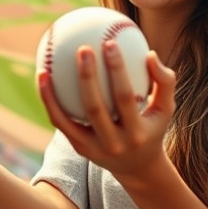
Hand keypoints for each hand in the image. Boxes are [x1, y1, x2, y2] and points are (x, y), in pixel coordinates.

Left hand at [38, 40, 175, 179]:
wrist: (137, 166)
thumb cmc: (152, 126)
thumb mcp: (165, 108)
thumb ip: (164, 81)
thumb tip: (150, 53)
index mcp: (136, 132)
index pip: (125, 98)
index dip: (118, 71)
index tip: (110, 43)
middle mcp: (113, 144)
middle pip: (95, 109)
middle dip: (88, 78)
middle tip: (83, 49)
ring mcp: (92, 149)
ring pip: (67, 120)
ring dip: (53, 94)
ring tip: (46, 66)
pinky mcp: (78, 147)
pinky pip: (59, 121)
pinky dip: (48, 100)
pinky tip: (42, 75)